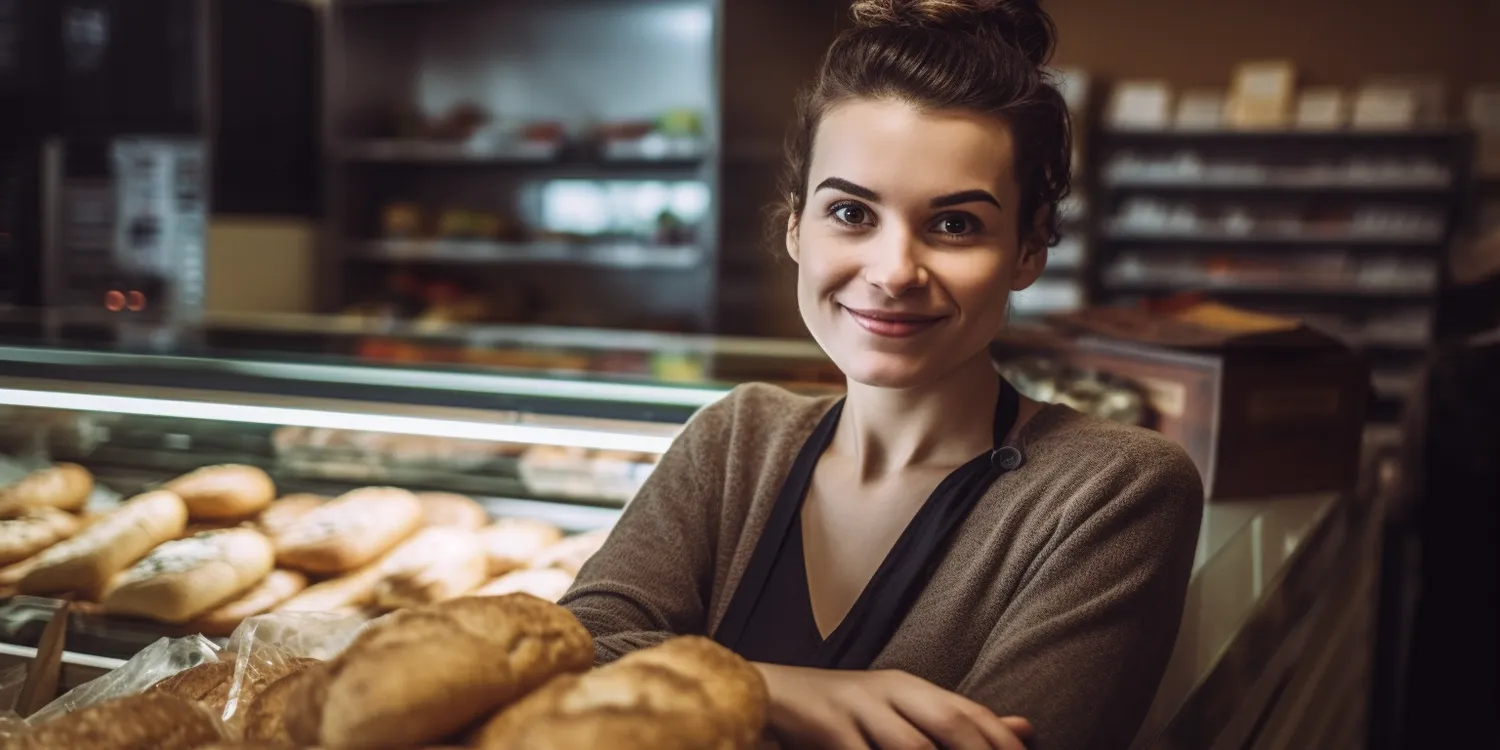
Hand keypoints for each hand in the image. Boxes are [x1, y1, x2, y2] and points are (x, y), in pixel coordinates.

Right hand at [756, 664, 1032, 749]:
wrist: (759, 696)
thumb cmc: (835, 713)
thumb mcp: (896, 710)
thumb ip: (953, 720)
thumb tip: (1024, 729)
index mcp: (908, 686)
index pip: (971, 713)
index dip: (1002, 744)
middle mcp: (887, 692)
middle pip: (950, 723)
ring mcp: (855, 709)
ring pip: (912, 747)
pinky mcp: (824, 729)